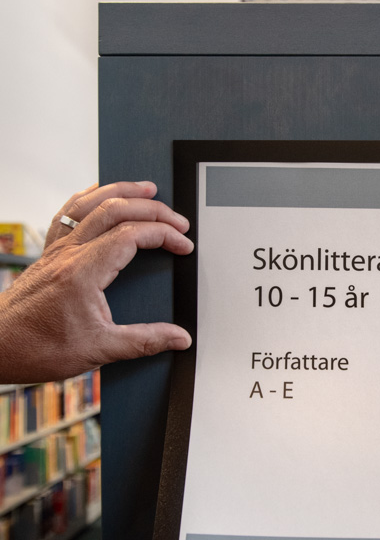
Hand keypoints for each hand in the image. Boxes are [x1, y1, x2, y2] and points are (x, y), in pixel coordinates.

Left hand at [0, 181, 193, 382]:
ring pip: (89, 204)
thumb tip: (179, 338)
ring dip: (121, 191)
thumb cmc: (36, 348)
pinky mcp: (47, 255)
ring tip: (146, 189)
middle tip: (178, 220)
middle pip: (115, 211)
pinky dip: (88, 198)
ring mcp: (55, 251)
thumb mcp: (98, 350)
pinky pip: (67, 214)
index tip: (183, 246)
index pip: (131, 235)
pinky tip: (99, 196)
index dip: (164, 235)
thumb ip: (144, 341)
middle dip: (153, 209)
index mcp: (82, 272)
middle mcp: (67, 254)